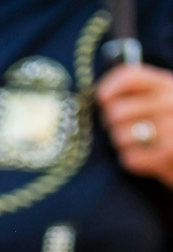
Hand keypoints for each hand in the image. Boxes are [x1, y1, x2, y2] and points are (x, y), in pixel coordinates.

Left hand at [96, 63, 172, 185]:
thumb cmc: (170, 121)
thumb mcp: (162, 96)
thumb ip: (137, 91)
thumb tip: (102, 96)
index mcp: (165, 83)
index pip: (128, 77)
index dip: (108, 87)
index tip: (101, 98)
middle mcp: (167, 102)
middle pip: (116, 112)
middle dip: (112, 122)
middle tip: (120, 126)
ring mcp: (168, 128)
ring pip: (120, 136)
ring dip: (121, 142)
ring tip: (136, 141)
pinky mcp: (166, 153)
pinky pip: (129, 157)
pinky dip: (132, 159)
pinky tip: (144, 155)